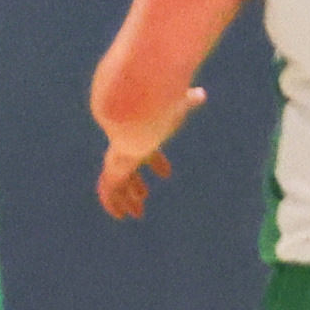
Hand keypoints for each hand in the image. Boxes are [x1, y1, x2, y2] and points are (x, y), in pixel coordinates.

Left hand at [97, 89, 204, 218]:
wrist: (134, 115)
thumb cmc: (156, 110)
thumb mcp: (174, 108)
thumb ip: (185, 101)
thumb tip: (200, 93)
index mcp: (140, 135)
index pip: (147, 151)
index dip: (156, 161)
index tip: (165, 173)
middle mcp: (126, 148)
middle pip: (129, 168)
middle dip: (136, 183)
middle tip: (144, 195)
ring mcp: (118, 160)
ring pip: (118, 183)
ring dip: (127, 198)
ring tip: (136, 214)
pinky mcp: (114, 170)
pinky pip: (110, 192)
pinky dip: (113, 204)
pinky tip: (120, 216)